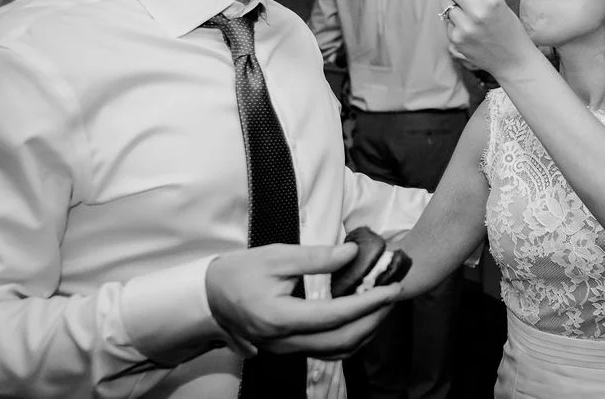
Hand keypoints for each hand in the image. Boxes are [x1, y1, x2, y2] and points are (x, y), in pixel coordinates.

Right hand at [205, 243, 399, 359]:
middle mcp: (284, 342)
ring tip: (383, 306)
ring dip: (365, 331)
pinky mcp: (289, 349)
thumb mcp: (276, 256)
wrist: (209, 297)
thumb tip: (352, 252)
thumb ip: (316, 257)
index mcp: (280, 318)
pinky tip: (362, 318)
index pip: (335, 315)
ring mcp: (286, 350)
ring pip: (337, 352)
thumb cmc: (240, 272)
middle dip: (374, 319)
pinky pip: (327, 352)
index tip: (392, 288)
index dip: (368, 303)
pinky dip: (350, 337)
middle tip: (394, 296)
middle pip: (341, 341)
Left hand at [420, 0, 540, 78]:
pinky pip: (447, 20)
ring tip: (469, 11)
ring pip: (445, 1)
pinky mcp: (456, 40)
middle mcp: (477, 12)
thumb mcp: (498, 2)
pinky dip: (454, 19)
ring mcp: (465, 27)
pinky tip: (469, 28)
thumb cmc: (508, 28)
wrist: (514, 61)